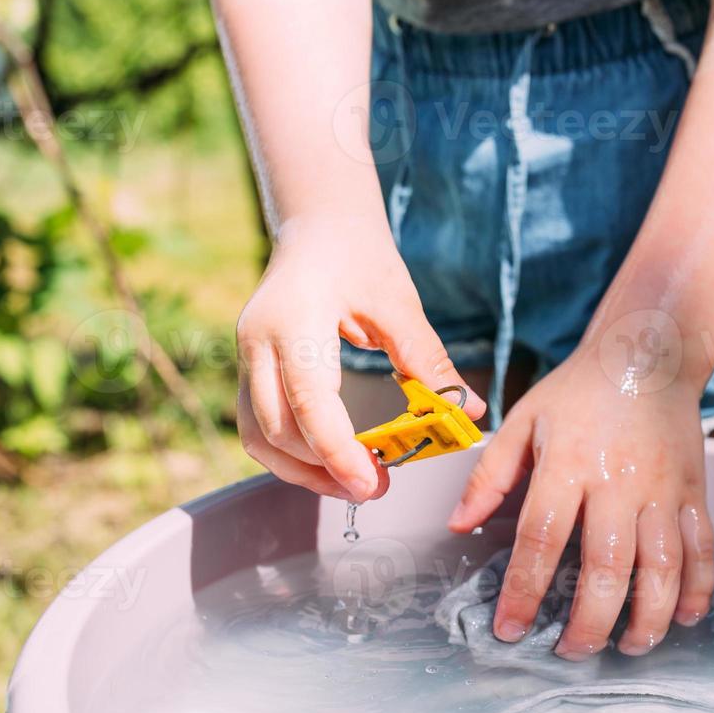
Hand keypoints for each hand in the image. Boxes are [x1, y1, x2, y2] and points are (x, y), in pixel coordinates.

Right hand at [236, 214, 486, 500]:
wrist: (319, 224)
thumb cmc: (359, 256)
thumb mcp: (399, 304)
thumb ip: (428, 360)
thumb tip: (466, 412)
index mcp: (294, 319)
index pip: (308, 399)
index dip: (336, 450)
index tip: (372, 482)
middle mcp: (257, 341)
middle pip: (276, 429)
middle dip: (323, 470)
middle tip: (376, 487)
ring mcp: (246, 356)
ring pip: (258, 437)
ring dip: (302, 471)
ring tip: (354, 484)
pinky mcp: (249, 369)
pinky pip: (257, 427)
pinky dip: (290, 455)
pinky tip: (328, 465)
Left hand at [447, 347, 713, 658]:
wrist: (649, 353)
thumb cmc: (580, 391)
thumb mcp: (524, 420)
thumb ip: (490, 475)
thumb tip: (460, 525)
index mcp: (567, 464)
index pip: (542, 538)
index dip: (525, 590)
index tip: (511, 628)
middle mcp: (618, 481)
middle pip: (607, 565)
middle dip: (590, 620)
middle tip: (572, 652)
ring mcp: (662, 488)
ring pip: (663, 566)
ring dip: (648, 616)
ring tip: (630, 647)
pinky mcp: (694, 491)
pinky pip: (702, 548)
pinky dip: (698, 589)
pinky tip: (683, 618)